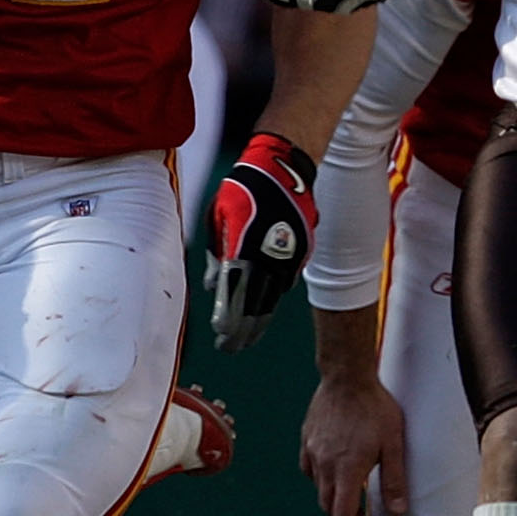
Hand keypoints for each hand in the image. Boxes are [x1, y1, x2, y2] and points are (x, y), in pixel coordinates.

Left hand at [206, 133, 317, 350]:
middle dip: (243, 331)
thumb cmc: (243, 189)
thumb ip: (217, 255)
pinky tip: (262, 310)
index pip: (234, 298)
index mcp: (244, 251)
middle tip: (231, 348)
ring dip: (258, 320)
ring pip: (273, 299)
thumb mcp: (218, 218)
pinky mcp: (302, 252)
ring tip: (247, 337)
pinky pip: (285, 283)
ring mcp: (289, 257)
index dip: (228, 323)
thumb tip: (214, 286)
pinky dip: (272, 299)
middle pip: (256, 306)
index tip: (220, 338)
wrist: (284, 167)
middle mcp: (269, 259)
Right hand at [301, 374, 407, 515]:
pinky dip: (320, 478)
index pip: (342, 514)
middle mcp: (325, 465)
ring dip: (333, 498)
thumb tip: (398, 510)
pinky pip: (308, 469)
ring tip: (350, 496)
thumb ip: (394, 479)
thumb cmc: (374, 407)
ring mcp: (313, 452)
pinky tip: (332, 472)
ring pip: (318, 488)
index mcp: (347, 469)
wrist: (346, 377)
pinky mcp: (307, 440)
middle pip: (328, 505)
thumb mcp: (393, 443)